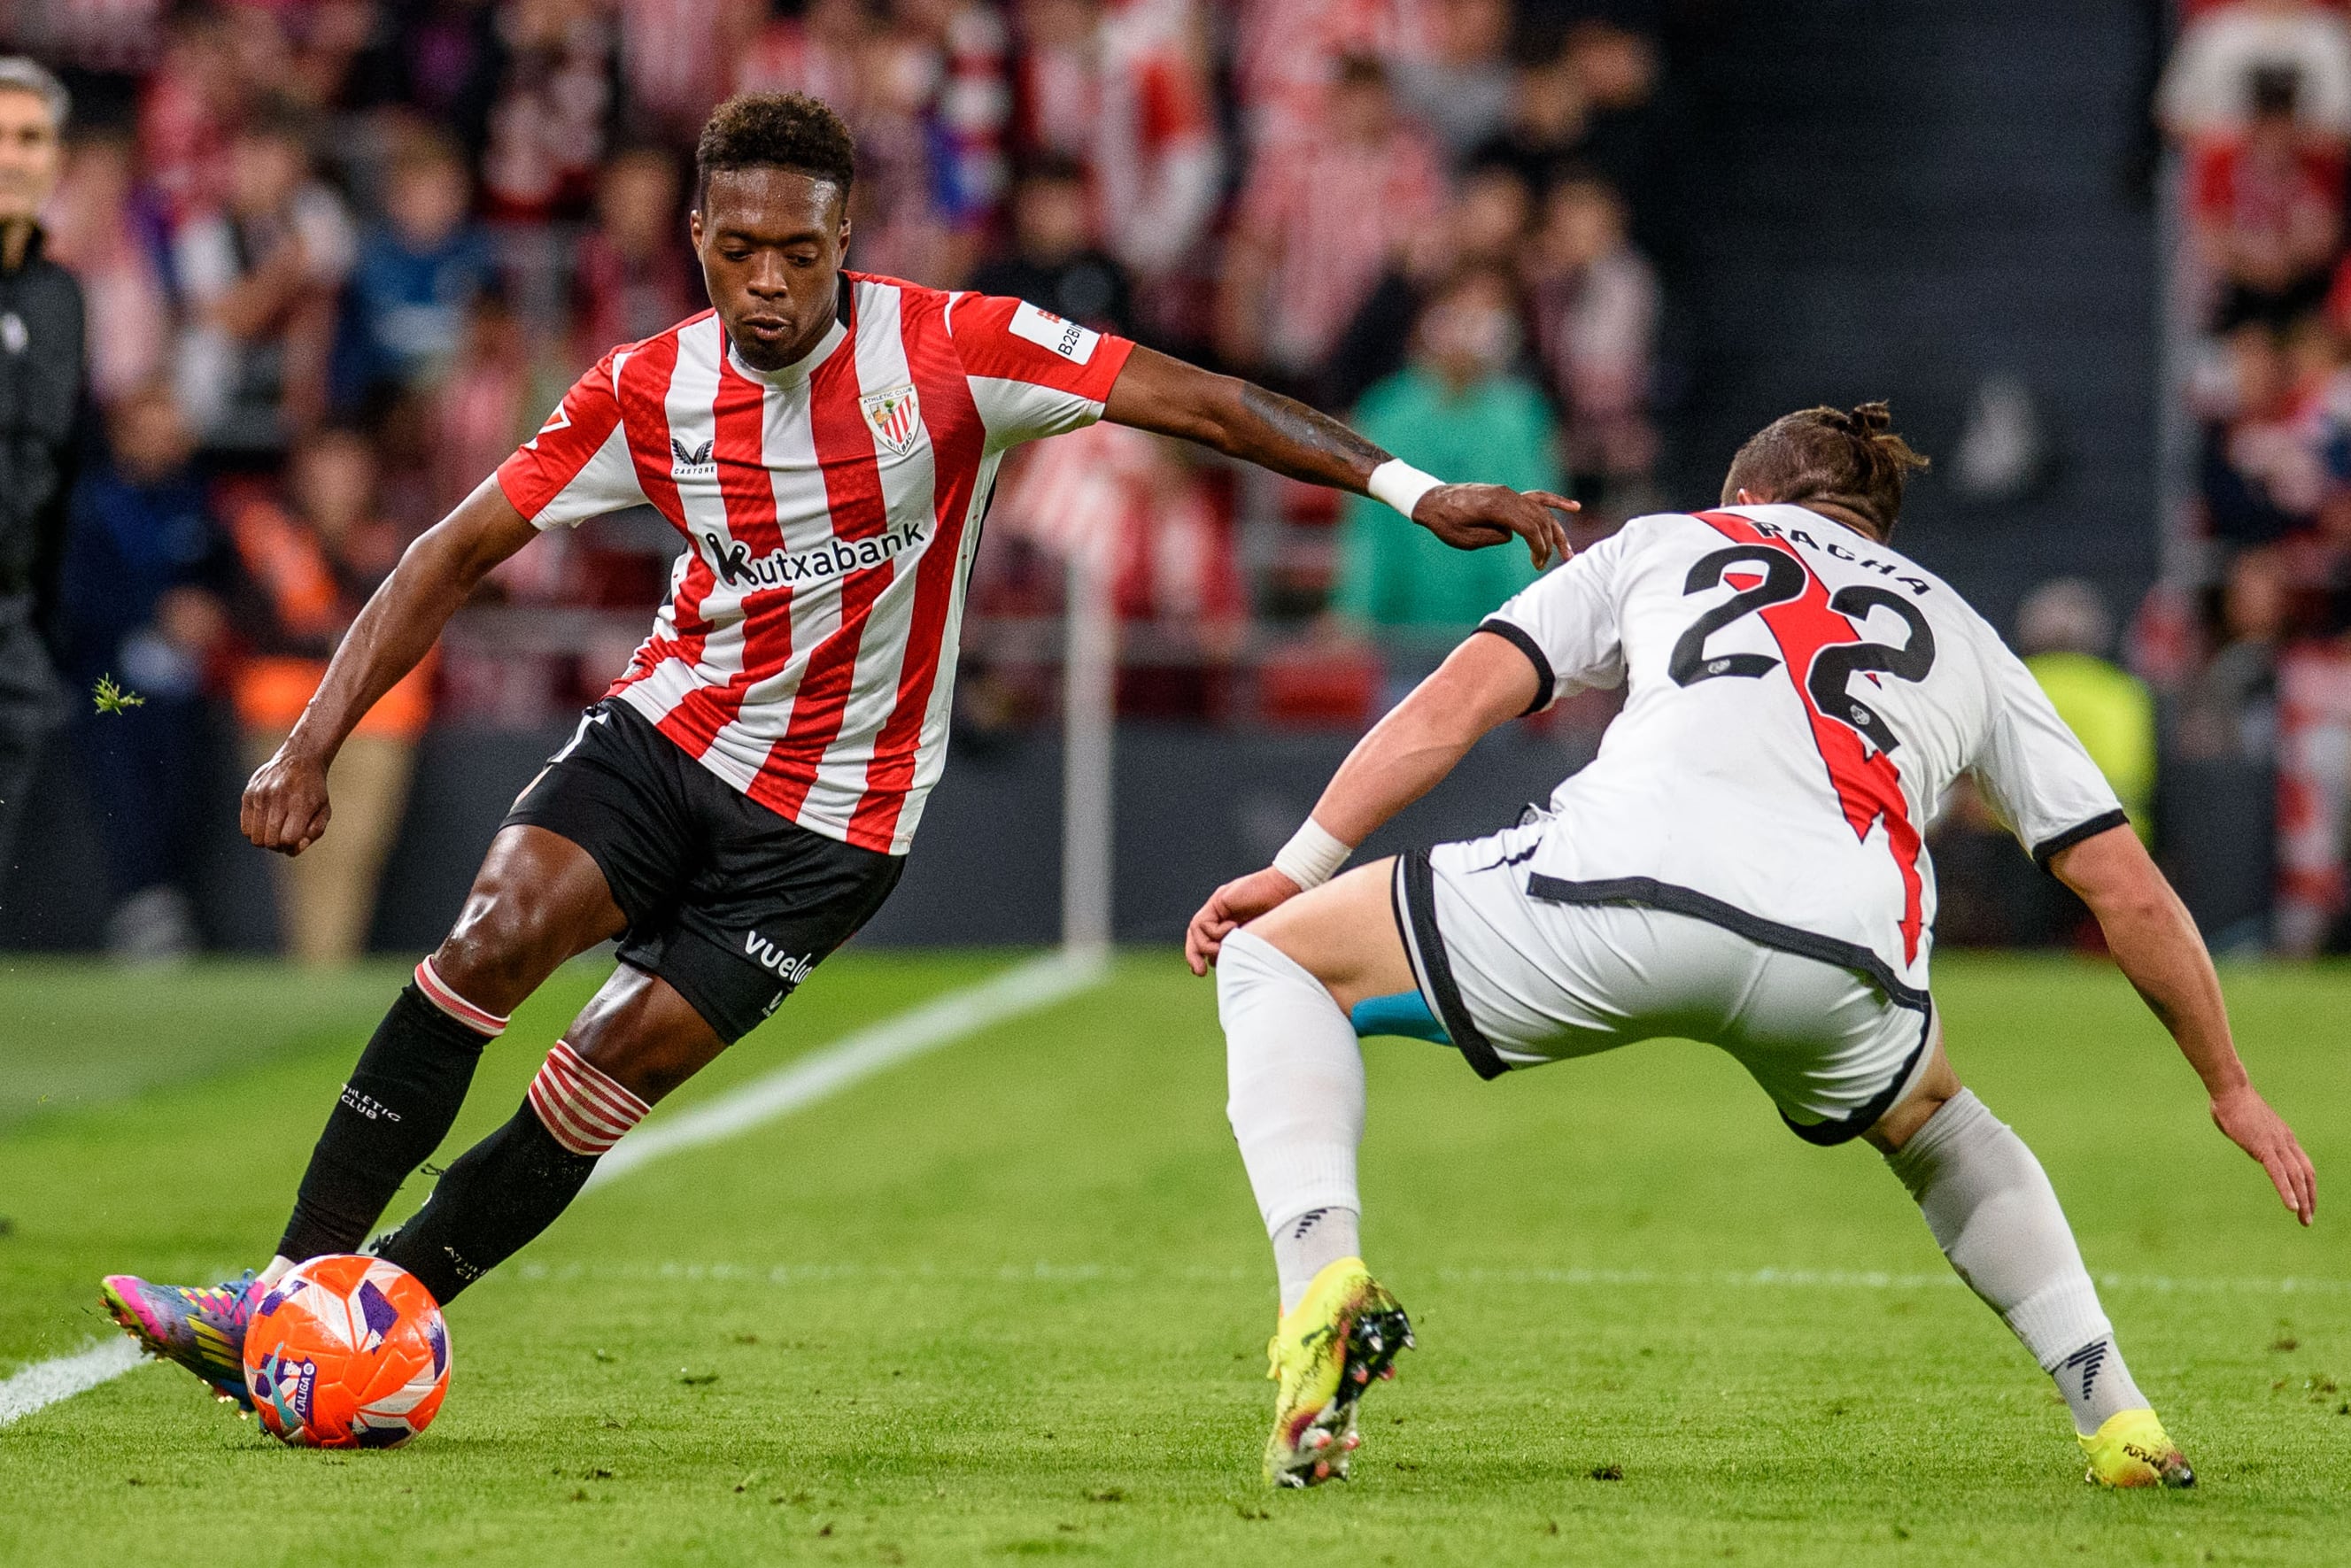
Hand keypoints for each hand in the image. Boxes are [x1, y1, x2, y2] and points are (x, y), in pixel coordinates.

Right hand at [241, 742, 332, 855]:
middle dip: (279, 846)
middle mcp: (278, 798)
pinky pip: (245, 828)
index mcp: (300, 804)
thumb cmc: (313, 790)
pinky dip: (254, 832)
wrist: (299, 760)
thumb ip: (314, 832)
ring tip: (275, 830)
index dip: (292, 846)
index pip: (288, 839)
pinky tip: (265, 823)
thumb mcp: (324, 810)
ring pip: (255, 837)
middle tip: (285, 836)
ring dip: (266, 840)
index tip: (297, 839)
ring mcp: (260, 796)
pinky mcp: (248, 794)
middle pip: (270, 841)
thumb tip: (294, 849)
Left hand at [1184, 866, 1303, 974]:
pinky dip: (1216, 932)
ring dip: (1208, 946)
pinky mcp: (1218, 901)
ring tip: (1226, 947)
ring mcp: (1218, 907)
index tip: (1201, 972)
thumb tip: (1232, 968)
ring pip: (1196, 932)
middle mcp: (1220, 915)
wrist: (1287, 887)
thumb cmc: (1283, 913)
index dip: (1200, 957)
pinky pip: (1203, 923)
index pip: (1205, 942)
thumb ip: (1244, 947)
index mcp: (1229, 925)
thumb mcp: (1259, 938)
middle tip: (1200, 972)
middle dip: (1193, 956)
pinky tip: (1234, 929)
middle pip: (1196, 937)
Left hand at [1413, 485, 1577, 569]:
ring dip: (1555, 531)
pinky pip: (1536, 497)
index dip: (1539, 546)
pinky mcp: (1508, 495)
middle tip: (1543, 565)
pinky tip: (1574, 507)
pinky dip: (1555, 502)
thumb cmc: (1444, 522)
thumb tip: (1511, 536)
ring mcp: (1508, 493)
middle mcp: (1506, 495)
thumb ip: (1491, 537)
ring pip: (1541, 510)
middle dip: (1547, 543)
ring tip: (1567, 552)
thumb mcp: (1464, 539)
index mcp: (1495, 506)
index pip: (1529, 525)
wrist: (1431, 500)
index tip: (1537, 564)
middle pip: (1539, 519)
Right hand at [2210, 1083, 2315, 1224]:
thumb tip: (2257, 1153)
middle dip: (2309, 1199)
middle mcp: (2286, 1142)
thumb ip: (2256, 1142)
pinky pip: (2279, 1174)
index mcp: (2284, 1137)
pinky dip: (2287, 1191)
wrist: (2230, 1090)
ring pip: (2296, 1177)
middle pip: (2306, 1175)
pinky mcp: (2263, 1147)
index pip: (2304, 1166)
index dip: (2307, 1186)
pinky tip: (2291, 1207)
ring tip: (2304, 1219)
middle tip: (2308, 1219)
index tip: (2305, 1203)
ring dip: (2302, 1200)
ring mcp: (2276, 1144)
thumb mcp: (2250, 1128)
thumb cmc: (2234, 1105)